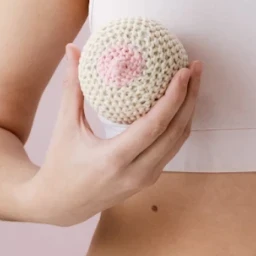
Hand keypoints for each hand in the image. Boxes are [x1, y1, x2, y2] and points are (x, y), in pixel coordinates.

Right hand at [22, 44, 201, 225]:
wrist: (61, 206)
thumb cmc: (61, 164)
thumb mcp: (65, 126)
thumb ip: (73, 87)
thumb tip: (73, 49)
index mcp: (115, 159)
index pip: (155, 125)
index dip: (174, 97)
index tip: (183, 71)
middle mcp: (136, 171)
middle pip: (176, 131)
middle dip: (190, 96)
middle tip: (194, 67)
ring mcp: (147, 178)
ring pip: (179, 140)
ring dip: (189, 108)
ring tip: (193, 79)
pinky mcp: (150, 178)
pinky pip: (173, 147)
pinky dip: (180, 122)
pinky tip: (180, 101)